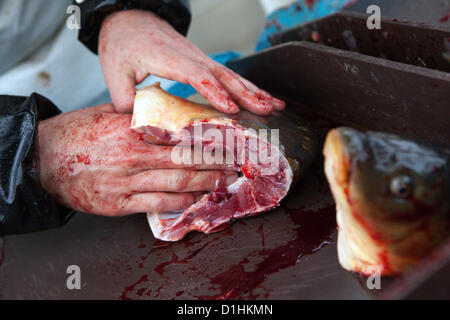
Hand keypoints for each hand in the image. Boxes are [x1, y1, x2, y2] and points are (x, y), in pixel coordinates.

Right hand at [37, 105, 236, 215]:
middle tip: (236, 161)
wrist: (42, 161)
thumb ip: (139, 114)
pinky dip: (181, 201)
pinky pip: (158, 204)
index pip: (179, 133)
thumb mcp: (107, 114)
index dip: (208, 137)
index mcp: (131, 129)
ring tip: (225, 180)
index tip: (227, 138)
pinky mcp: (119, 204)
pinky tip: (197, 198)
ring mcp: (126, 182)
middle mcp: (132, 155)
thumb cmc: (76, 135)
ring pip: (177, 183)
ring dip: (206, 182)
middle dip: (216, 161)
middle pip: (186, 159)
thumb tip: (169, 109)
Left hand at [98, 10, 284, 114]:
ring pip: (231, 74)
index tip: (231, 109)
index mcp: (167, 57)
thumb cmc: (121, 43)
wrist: (129, 18)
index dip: (215, 92)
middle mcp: (188, 55)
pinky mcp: (201, 60)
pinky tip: (259, 96)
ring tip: (275, 105)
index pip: (196, 75)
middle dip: (247, 94)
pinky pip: (226, 74)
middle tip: (267, 110)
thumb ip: (126, 102)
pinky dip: (245, 86)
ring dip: (254, 90)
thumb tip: (142, 129)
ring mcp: (197, 56)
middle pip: (223, 75)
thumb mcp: (114, 72)